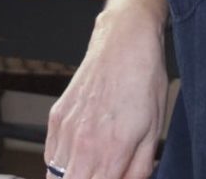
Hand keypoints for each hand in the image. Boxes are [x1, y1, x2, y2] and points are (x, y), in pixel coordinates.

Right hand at [45, 0, 168, 178]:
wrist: (125, 41)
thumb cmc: (145, 79)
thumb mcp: (154, 129)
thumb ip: (139, 169)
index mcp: (111, 152)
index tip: (114, 178)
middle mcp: (82, 146)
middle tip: (104, 172)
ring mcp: (65, 131)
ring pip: (55, 178)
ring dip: (73, 178)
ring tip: (94, 167)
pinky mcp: (55, 118)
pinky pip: (50, 157)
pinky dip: (61, 164)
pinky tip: (81, 153)